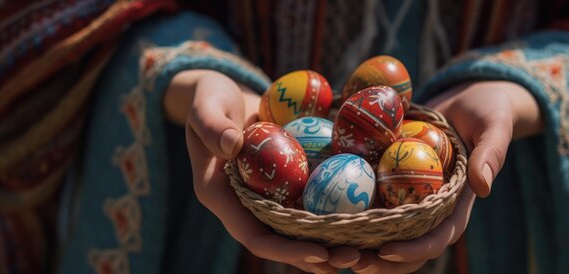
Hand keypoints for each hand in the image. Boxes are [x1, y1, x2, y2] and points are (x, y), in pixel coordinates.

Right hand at [166, 70, 357, 272]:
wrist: (222, 92)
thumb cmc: (209, 97)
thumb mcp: (205, 105)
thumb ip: (212, 125)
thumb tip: (232, 146)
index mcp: (220, 197)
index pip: (254, 236)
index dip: (286, 250)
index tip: (319, 253)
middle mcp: (244, 204)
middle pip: (282, 241)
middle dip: (316, 255)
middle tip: (352, 258)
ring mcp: (265, 194)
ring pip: (298, 228)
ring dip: (329, 241)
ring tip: (363, 250)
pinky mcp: (282, 181)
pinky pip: (308, 200)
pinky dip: (332, 210)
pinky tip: (363, 214)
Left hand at [350, 81, 541, 272]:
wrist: (468, 99)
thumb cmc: (486, 112)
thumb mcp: (495, 126)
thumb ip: (492, 154)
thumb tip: (484, 187)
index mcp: (458, 204)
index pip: (438, 236)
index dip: (414, 249)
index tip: (387, 251)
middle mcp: (433, 207)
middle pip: (408, 246)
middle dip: (382, 261)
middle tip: (351, 261)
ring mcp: (412, 196)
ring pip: (387, 232)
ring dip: (362, 245)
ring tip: (332, 249)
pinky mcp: (394, 182)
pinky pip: (373, 201)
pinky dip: (353, 212)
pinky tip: (327, 215)